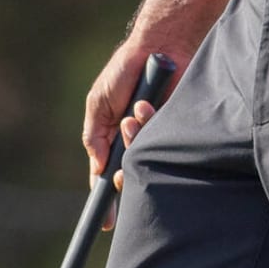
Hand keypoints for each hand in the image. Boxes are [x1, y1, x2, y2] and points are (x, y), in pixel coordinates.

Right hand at [81, 40, 182, 228]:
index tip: (107, 220)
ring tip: (135, 112)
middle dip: (123, 172)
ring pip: (143, 159)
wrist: (159, 47)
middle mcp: (134, 139)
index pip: (107, 175)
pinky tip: (147, 106)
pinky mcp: (175, 126)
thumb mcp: (99, 103)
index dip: (107, 199)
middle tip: (121, 165)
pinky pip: (162, 143)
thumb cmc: (125, 71)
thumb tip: (97, 170)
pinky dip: (150, 125)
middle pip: (128, 174)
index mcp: (113, 136)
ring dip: (134, 138)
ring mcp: (155, 134)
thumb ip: (93, 136)